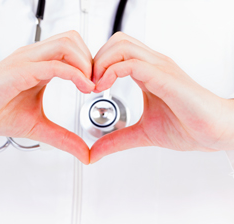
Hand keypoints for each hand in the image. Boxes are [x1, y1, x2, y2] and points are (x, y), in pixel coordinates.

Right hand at [0, 31, 93, 163]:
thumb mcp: (38, 126)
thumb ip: (63, 138)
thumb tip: (84, 153)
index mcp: (40, 66)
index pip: (73, 50)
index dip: (91, 65)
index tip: (98, 86)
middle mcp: (35, 58)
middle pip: (73, 39)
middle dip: (92, 59)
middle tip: (98, 83)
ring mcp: (27, 61)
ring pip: (66, 44)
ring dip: (85, 63)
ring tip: (91, 85)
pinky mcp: (20, 70)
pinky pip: (54, 64)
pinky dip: (74, 74)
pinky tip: (84, 87)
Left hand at [90, 32, 233, 162]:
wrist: (215, 132)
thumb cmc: (188, 127)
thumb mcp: (142, 134)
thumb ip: (117, 140)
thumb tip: (94, 152)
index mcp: (148, 73)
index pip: (116, 52)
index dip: (97, 65)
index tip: (88, 87)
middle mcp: (153, 65)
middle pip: (116, 41)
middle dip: (96, 60)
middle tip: (89, 83)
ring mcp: (159, 68)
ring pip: (122, 46)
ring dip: (101, 63)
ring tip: (95, 85)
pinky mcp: (165, 77)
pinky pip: (133, 63)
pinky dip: (112, 71)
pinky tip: (104, 87)